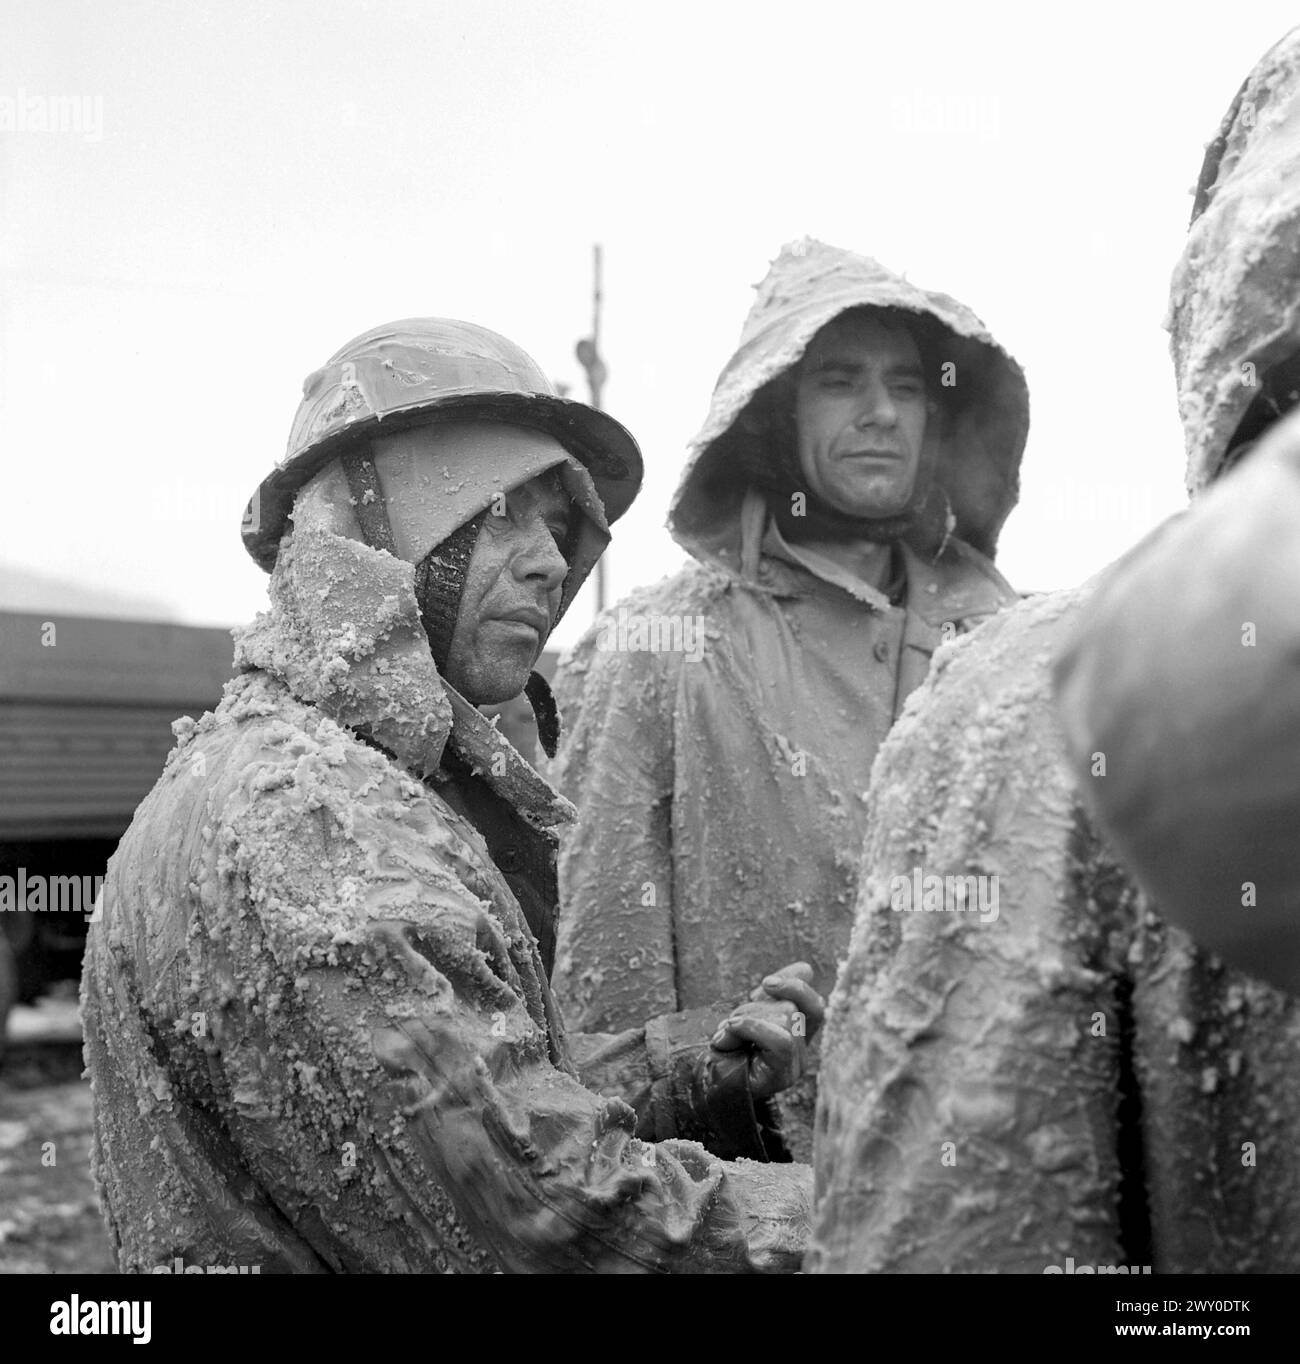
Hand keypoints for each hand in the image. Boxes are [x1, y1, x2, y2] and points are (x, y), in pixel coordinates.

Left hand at [709, 962, 824, 1099]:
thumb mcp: (751, 1014)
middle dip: (754, 1007)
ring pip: (785, 1019)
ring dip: (745, 1019)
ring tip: (725, 1034)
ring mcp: (795, 1065)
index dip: (796, 986)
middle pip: (791, 1008)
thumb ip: (774, 994)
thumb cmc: (728, 1051)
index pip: (814, 1005)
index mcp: (797, 1036)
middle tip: (730, 1023)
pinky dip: (750, 1027)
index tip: (766, 982)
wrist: (706, 1087)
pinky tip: (728, 1036)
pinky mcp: (784, 1075)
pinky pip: (780, 1038)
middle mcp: (802, 1051)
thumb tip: (806, 968)